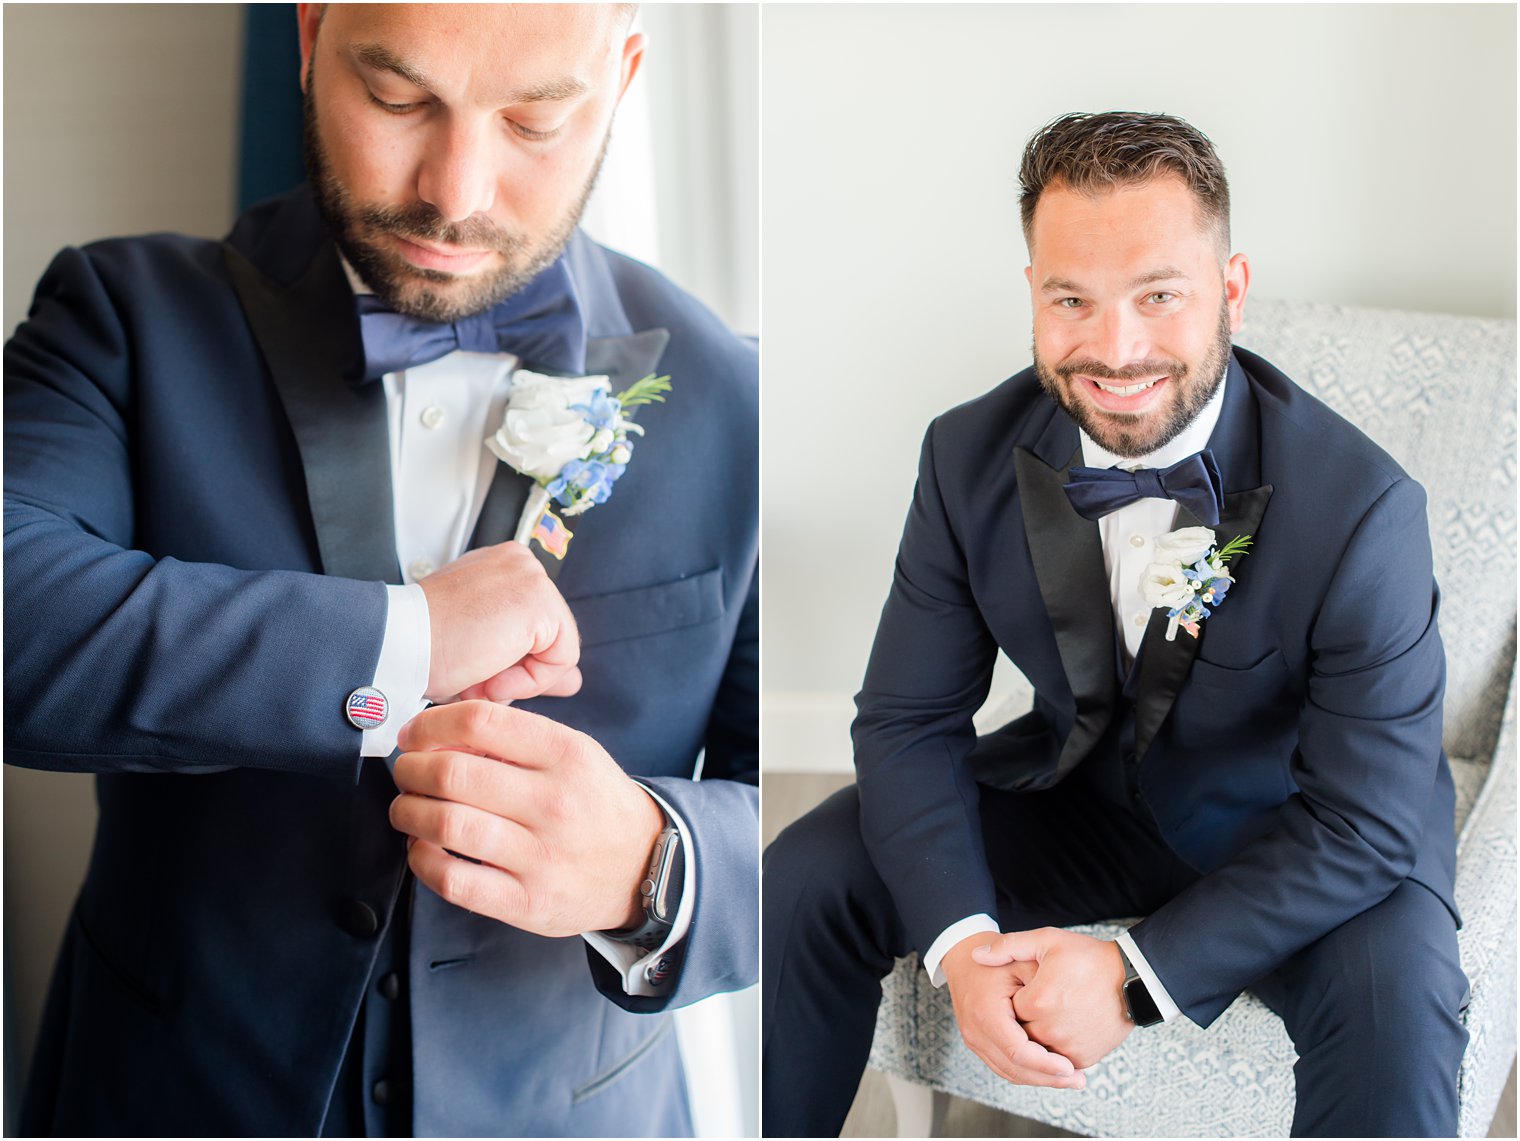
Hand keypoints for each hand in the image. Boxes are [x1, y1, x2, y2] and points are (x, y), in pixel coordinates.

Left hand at [389, 700, 664, 934]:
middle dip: (411, 769)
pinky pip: (454, 880)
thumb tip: (438, 736)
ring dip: (408, 812)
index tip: (415, 735)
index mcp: (567, 754)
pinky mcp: (526, 903)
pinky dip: (422, 860)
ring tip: (408, 808)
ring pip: (446, 824)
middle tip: (407, 772)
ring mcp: (541, 857)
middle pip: (453, 773)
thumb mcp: (573, 753)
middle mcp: (555, 803)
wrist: (644, 866)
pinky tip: (423, 847)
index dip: (430, 724)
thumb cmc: (595, 803)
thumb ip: (513, 739)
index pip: (479, 721)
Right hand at [417, 541, 580, 702]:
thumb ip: (528, 659)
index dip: (514, 664)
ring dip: (516, 680)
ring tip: (474, 675)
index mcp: (503, 568)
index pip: (538, 627)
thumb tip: (573, 680)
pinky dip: (527, 682)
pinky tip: (486, 674)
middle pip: (552, 638)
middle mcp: (521, 563)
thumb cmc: (423, 650)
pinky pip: (560, 660)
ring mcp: (532, 577)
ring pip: (558, 652)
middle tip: (470, 675)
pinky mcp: (538, 600)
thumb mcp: (482, 650)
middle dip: (516, 672)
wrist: (394, 645)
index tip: (473, 668)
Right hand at [939, 933, 1085, 1088]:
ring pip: (1009, 1072)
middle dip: (1048, 1078)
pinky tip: (1049, 1072)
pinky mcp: (978, 1043)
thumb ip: (1042, 987)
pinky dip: (1027, 1072)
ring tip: (1069, 1079)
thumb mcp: (1022, 963)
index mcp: (985, 1012)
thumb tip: (1066, 1019)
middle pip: (1014, 1068)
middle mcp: (975, 1030)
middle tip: (1079, 1080)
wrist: (963, 958)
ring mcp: (973, 1039)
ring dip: (1040, 1079)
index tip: (1071, 1068)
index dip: (1046, 1064)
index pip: (1018, 1051)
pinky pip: (1003, 1066)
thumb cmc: (996, 959)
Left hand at [974, 928, 1132, 1068]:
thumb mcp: (1047, 941)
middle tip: (1042, 1000)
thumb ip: (1008, 948)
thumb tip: (976, 955)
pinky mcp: (1084, 1058)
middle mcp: (1050, 1030)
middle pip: (1019, 1032)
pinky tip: (1062, 1027)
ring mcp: (1068, 1048)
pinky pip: (1057, 1059)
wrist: (1132, 979)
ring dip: (1037, 1036)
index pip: (1008, 1009)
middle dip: (1023, 1019)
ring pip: (1037, 1048)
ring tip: (1052, 1013)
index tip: (1027, 986)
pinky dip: (1055, 1049)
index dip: (1014, 998)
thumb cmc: (1088, 957)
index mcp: (1037, 1001)